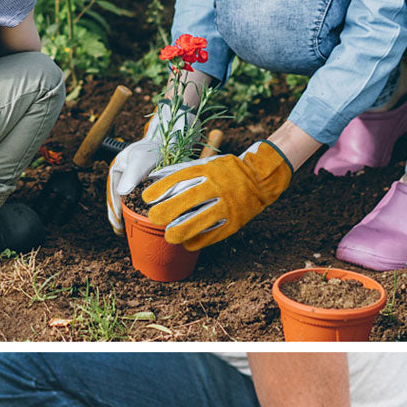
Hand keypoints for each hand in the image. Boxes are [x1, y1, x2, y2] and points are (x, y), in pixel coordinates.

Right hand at [106, 103, 189, 234]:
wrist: (176, 135)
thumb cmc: (156, 145)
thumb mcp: (142, 158)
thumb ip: (133, 174)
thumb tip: (122, 193)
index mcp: (118, 170)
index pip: (113, 195)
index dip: (114, 212)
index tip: (118, 225)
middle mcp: (127, 177)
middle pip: (121, 201)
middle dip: (121, 217)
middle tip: (124, 232)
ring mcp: (139, 181)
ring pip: (132, 203)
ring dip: (133, 216)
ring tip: (134, 230)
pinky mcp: (151, 185)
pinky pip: (145, 201)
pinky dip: (145, 211)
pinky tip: (148, 221)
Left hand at [141, 141, 291, 249]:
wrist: (260, 178)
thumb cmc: (227, 171)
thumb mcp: (207, 164)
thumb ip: (184, 172)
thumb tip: (155, 178)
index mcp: (209, 170)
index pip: (180, 178)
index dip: (160, 188)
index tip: (146, 197)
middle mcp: (217, 187)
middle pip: (188, 200)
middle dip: (167, 210)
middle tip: (153, 218)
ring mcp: (227, 205)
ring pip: (201, 220)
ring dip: (181, 230)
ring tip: (169, 236)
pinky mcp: (234, 222)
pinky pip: (213, 234)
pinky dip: (197, 240)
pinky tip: (187, 242)